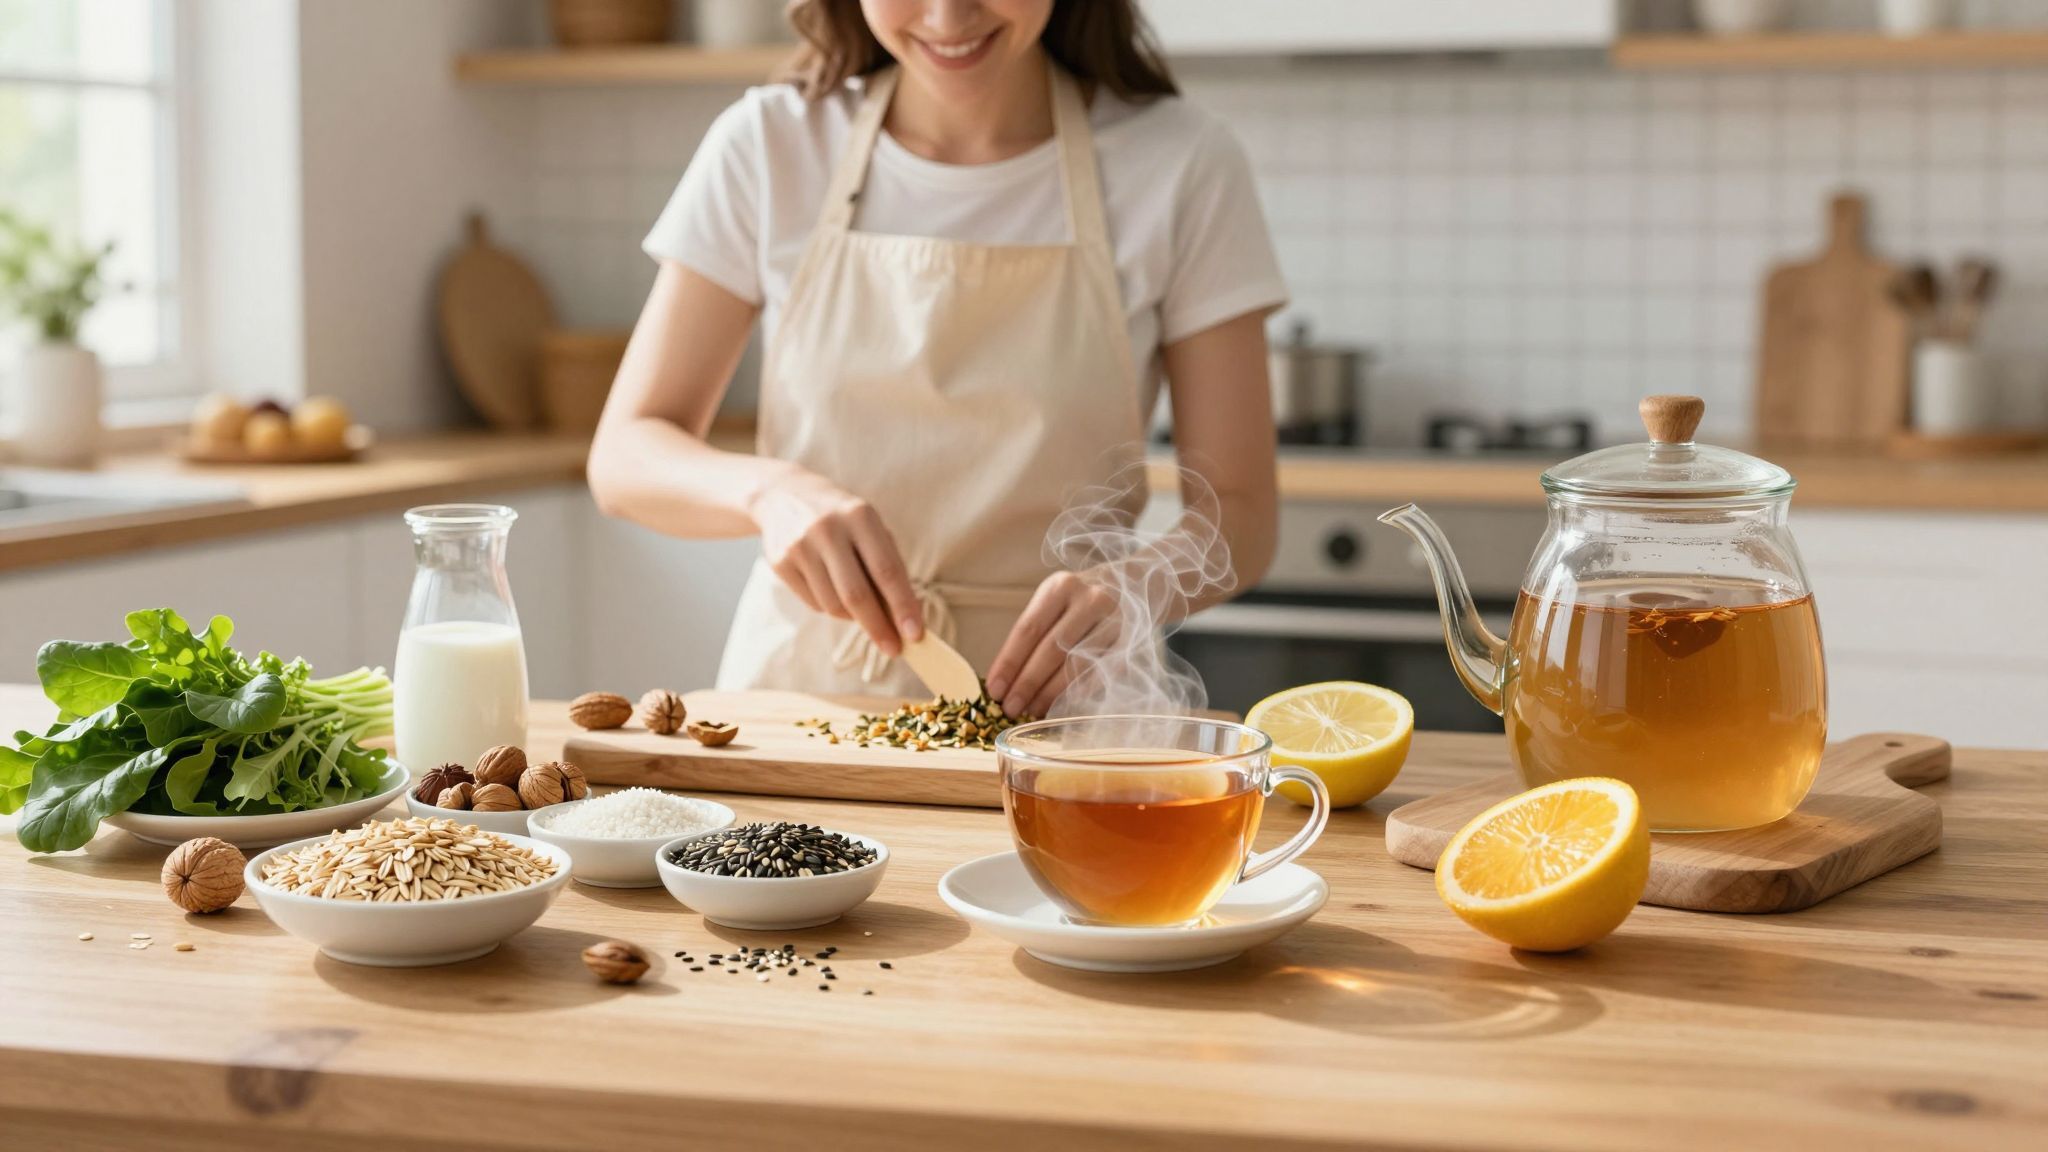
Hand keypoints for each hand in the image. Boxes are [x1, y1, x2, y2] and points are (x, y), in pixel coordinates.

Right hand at [748, 467, 922, 655]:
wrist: (783, 494)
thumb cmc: (842, 518)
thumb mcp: (869, 527)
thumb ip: (888, 565)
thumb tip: (903, 618)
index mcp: (860, 516)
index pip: (886, 571)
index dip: (902, 606)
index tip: (915, 635)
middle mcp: (827, 529)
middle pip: (856, 595)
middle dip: (878, 627)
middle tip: (893, 648)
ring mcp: (800, 545)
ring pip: (833, 605)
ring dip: (853, 617)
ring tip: (859, 607)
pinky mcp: (779, 561)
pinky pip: (814, 602)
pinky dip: (831, 607)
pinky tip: (832, 589)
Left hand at [987, 571, 1116, 718]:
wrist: (1130, 587)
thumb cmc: (1078, 603)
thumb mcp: (1052, 604)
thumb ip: (1031, 636)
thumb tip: (1005, 682)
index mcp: (1060, 587)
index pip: (1028, 629)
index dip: (1009, 662)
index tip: (994, 690)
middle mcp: (1090, 599)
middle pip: (1051, 649)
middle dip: (1027, 683)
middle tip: (1010, 708)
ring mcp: (1115, 621)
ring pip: (1076, 664)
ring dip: (1050, 693)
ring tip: (1032, 710)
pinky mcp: (1132, 642)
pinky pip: (1100, 674)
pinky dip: (1078, 693)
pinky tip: (1061, 707)